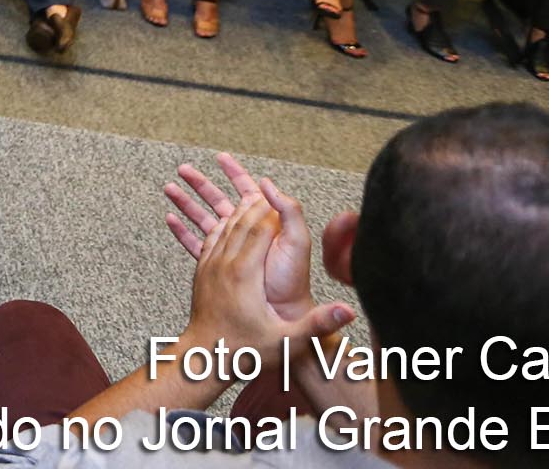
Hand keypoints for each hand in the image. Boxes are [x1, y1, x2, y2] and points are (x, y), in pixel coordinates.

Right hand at [164, 156, 320, 322]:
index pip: (247, 190)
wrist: (280, 313)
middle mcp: (245, 233)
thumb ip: (288, 211)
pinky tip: (171, 220)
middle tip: (184, 170)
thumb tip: (267, 184)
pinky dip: (182, 231)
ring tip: (170, 189)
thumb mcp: (297, 242)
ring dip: (186, 202)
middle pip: (219, 200)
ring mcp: (230, 249)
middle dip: (201, 183)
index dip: (234, 172)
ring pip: (203, 218)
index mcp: (264, 223)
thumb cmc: (291, 282)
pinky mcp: (218, 265)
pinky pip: (196, 244)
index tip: (221, 158)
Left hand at [181, 195, 355, 360]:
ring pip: (222, 228)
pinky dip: (220, 227)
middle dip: (254, 205)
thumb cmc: (245, 352)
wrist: (203, 358)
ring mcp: (209, 268)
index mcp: (245, 274)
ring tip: (247, 197)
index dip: (271, 211)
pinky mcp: (201, 274)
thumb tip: (348, 311)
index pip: (258, 230)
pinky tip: (224, 223)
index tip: (283, 198)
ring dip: (235, 211)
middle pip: (239, 223)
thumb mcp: (287, 342)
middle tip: (267, 189)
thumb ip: (317, 325)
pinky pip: (209, 240)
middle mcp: (224, 265)